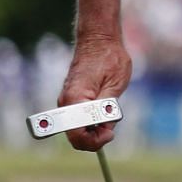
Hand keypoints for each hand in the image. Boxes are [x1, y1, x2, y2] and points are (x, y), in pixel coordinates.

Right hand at [58, 35, 133, 151]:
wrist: (98, 40)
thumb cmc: (109, 58)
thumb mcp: (115, 84)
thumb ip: (107, 109)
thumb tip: (103, 130)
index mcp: (75, 99)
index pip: (76, 134)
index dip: (93, 141)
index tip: (109, 134)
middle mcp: (65, 102)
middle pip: (74, 135)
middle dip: (92, 139)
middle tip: (110, 131)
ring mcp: (66, 101)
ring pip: (75, 129)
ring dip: (92, 131)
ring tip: (109, 120)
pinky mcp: (71, 99)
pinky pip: (77, 120)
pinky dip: (89, 123)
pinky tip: (102, 115)